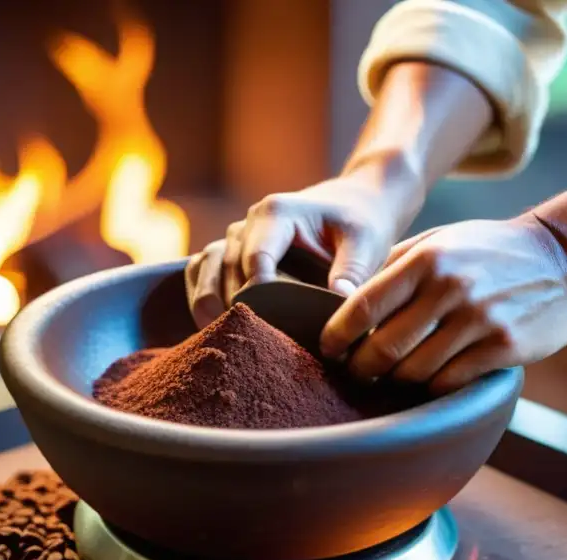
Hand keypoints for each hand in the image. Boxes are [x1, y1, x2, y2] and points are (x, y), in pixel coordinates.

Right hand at [185, 172, 415, 327]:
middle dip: (236, 305)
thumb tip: (340, 301)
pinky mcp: (229, 253)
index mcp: (276, 213)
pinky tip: (210, 326)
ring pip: (206, 268)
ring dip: (208, 302)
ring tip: (217, 335)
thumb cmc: (360, 224)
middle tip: (250, 344)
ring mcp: (234, 238)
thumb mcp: (366, 242)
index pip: (255, 258)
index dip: (258, 294)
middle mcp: (247, 223)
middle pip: (227, 269)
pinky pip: (200, 271)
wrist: (354, 208)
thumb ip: (353, 270)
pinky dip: (200, 296)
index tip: (269, 325)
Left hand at [320, 215, 566, 393]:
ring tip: (393, 377)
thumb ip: (395, 265)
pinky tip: (429, 379)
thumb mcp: (441, 240)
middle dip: (361, 368)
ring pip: (414, 372)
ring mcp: (479, 320)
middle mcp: (450, 288)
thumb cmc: (491, 251)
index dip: (338, 336)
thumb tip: (345, 298)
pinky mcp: (503, 347)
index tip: (329, 349)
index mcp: (427, 259)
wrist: (565, 260)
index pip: (363, 306)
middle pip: (383, 348)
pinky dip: (431, 387)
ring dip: (397, 381)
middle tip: (357, 372)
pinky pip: (449, 382)